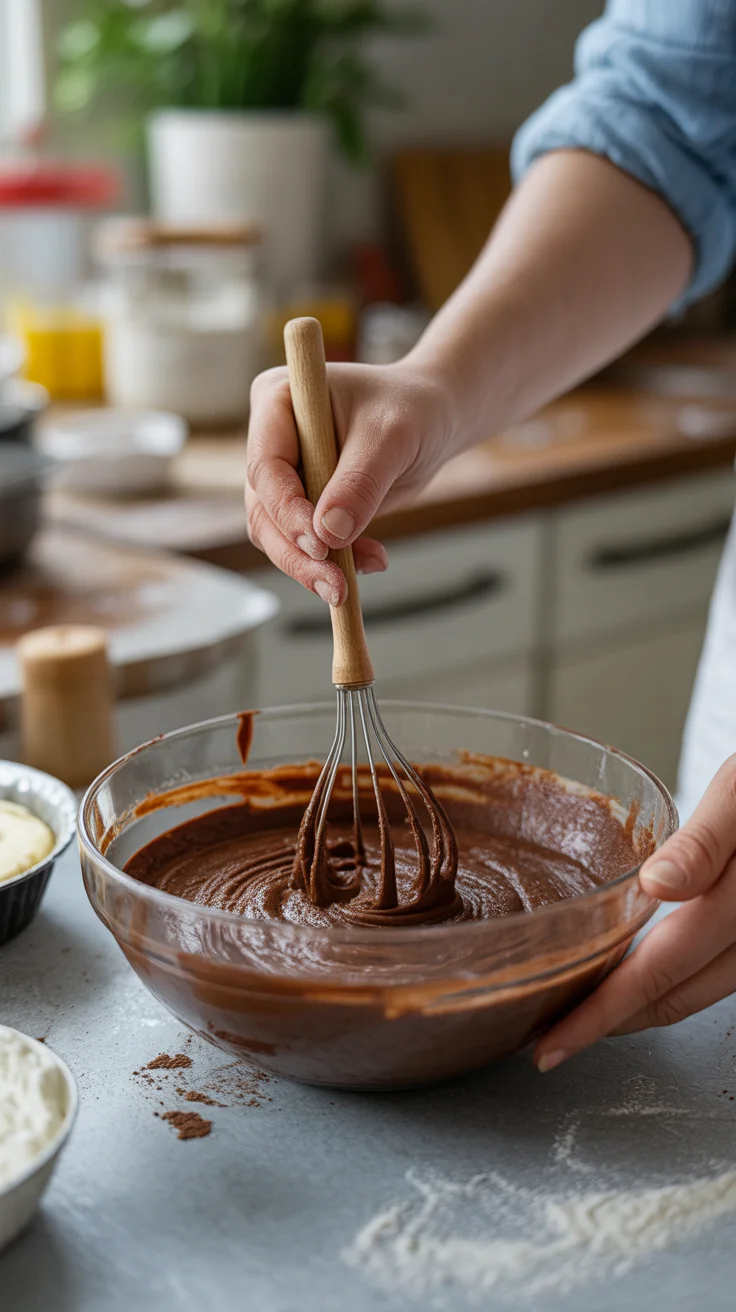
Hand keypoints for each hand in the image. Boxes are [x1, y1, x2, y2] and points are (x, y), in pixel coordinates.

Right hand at [245, 361, 453, 604]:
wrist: (432, 418)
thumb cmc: (411, 409)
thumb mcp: (390, 438)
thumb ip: (359, 483)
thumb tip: (328, 534)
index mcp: (276, 401)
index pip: (265, 466)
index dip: (287, 510)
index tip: (320, 544)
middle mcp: (271, 438)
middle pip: (264, 508)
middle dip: (297, 551)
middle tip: (334, 585)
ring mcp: (285, 473)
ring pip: (278, 534)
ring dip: (312, 565)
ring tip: (347, 585)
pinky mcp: (305, 502)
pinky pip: (305, 543)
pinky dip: (334, 561)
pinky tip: (371, 561)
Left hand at [535, 754, 735, 1071]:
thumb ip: (705, 841)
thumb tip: (658, 884)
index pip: (664, 971)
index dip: (604, 1013)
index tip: (553, 1043)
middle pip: (677, 998)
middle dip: (610, 1024)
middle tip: (549, 1040)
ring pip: (695, 993)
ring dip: (638, 1009)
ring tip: (581, 1013)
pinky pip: (710, 973)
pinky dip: (667, 982)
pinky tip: (632, 973)